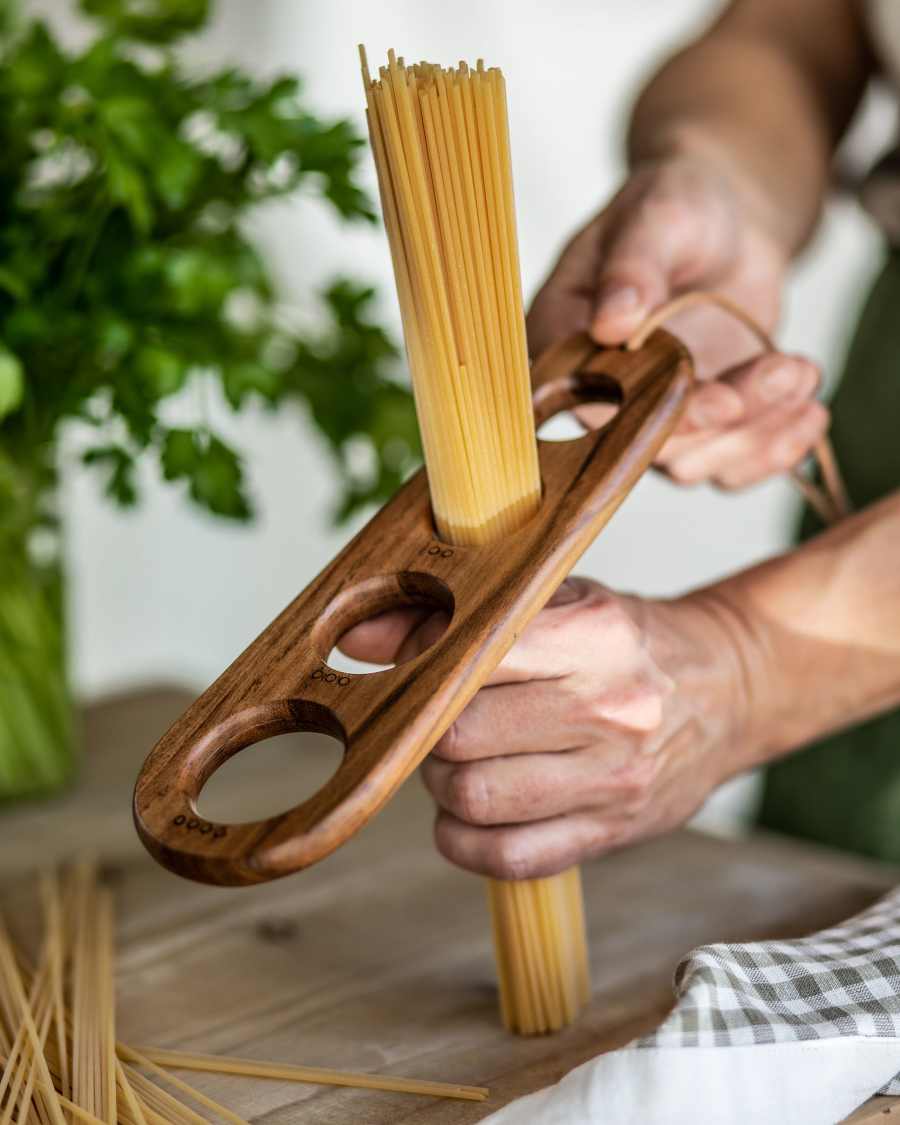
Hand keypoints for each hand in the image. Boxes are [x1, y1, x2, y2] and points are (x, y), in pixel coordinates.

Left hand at [339, 576, 753, 878]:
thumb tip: (358, 639)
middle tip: (436, 726)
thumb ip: (458, 616)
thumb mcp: (558, 600)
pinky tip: (467, 819)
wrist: (725, 688)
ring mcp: (615, 777)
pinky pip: (513, 858)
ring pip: (478, 798)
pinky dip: (466, 845)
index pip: (472, 660)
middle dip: (428, 736)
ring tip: (456, 766)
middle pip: (462, 736)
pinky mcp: (614, 830)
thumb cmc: (627, 640)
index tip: (416, 676)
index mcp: (592, 636)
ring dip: (442, 789)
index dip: (425, 673)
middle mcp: (608, 707)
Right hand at [528, 155, 827, 488]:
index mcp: (562, 343)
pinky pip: (731, 465)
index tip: (718, 401)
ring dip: (756, 431)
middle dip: (720, 422)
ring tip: (801, 371)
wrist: (728, 222)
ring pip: (696, 462)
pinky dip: (774, 450)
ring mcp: (651, 418)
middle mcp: (598, 394)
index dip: (651, 415)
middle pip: (647, 444)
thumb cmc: (676, 205)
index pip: (589, 400)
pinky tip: (810, 413)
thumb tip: (612, 319)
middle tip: (779, 374)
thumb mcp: (654, 217)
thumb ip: (631, 266)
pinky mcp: (700, 428)